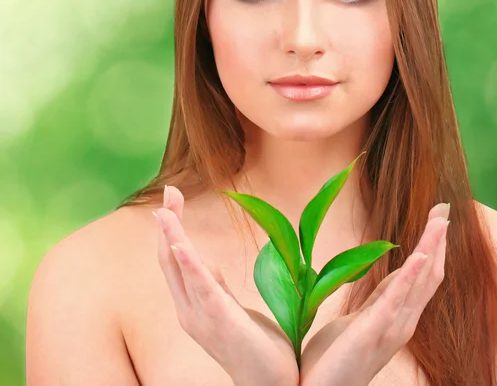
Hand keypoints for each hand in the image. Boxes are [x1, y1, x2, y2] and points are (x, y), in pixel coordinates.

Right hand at [153, 185, 298, 385]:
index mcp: (192, 304)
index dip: (171, 229)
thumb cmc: (253, 347)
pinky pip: (202, 288)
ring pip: (179, 271)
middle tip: (168, 192)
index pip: (174, 259)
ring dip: (172, 237)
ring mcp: (202, 317)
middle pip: (170, 260)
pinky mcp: (221, 322)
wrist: (270, 383)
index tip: (172, 198)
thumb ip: (215, 289)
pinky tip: (181, 246)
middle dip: (168, 224)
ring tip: (164, 211)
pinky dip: (190, 265)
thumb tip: (206, 266)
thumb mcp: (231, 310)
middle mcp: (189, 310)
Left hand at [299, 202, 450, 385]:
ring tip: (439, 222)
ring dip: (430, 249)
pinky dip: (410, 276)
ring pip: (420, 283)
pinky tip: (419, 255)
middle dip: (437, 240)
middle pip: (429, 274)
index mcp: (398, 315)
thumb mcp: (362, 320)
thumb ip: (380, 301)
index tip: (437, 217)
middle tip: (443, 209)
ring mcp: (391, 328)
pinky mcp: (372, 332)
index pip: (423, 275)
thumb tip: (395, 278)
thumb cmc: (337, 358)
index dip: (432, 245)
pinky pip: (395, 300)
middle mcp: (403, 321)